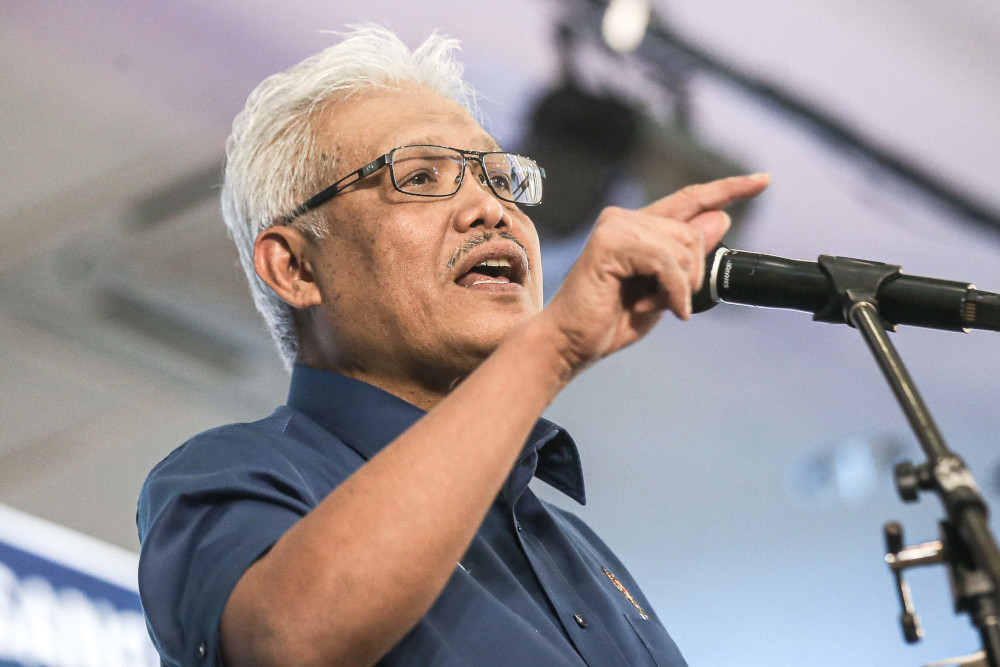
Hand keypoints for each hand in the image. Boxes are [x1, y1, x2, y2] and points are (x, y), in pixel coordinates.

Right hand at [539, 173, 769, 373]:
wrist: (570, 342)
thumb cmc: (611, 319)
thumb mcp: (665, 289)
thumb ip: (689, 257)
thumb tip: (721, 220)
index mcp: (640, 227)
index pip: (692, 199)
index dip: (729, 189)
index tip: (764, 179)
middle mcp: (627, 219)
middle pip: (694, 232)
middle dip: (692, 275)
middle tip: (666, 302)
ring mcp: (616, 226)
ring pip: (683, 246)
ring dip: (678, 287)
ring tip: (650, 304)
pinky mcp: (610, 241)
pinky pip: (665, 260)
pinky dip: (671, 289)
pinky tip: (655, 307)